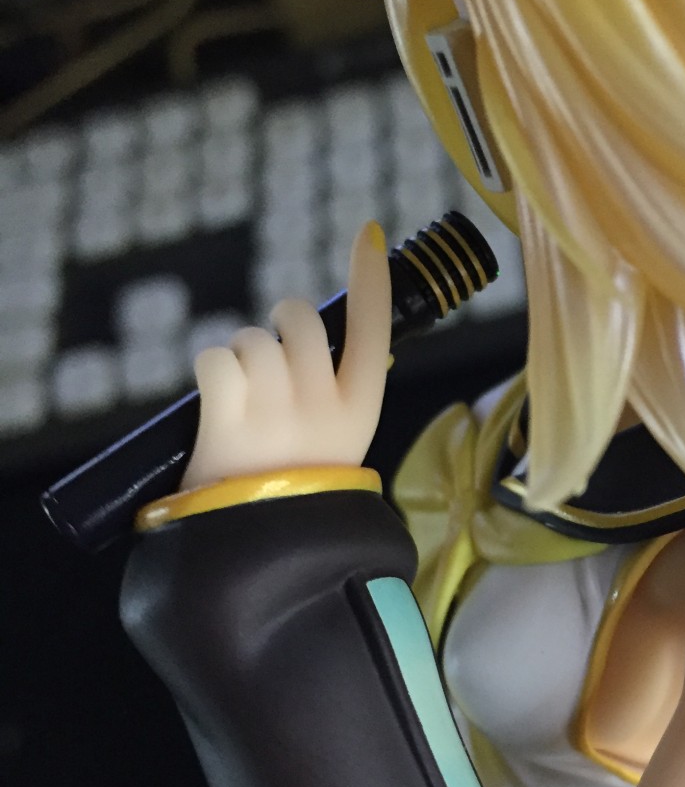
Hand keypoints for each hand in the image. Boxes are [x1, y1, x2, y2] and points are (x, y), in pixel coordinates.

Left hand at [180, 221, 391, 489]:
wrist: (259, 551)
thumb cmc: (291, 492)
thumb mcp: (333, 442)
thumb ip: (327, 391)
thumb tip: (302, 333)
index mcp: (359, 412)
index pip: (373, 331)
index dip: (371, 280)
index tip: (368, 235)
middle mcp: (323, 406)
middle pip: (301, 321)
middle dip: (277, 324)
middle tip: (266, 356)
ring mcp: (277, 413)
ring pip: (253, 339)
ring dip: (238, 356)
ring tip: (240, 401)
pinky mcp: (228, 420)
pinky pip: (215, 359)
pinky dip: (208, 371)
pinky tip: (214, 405)